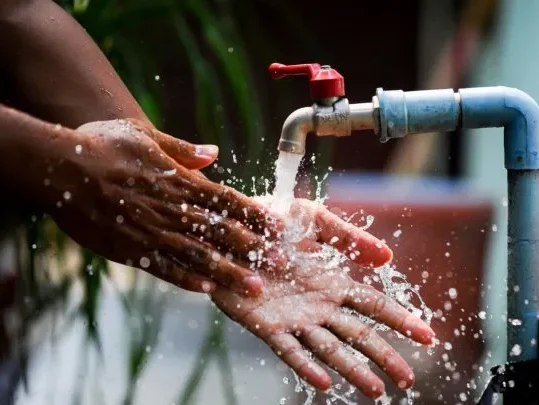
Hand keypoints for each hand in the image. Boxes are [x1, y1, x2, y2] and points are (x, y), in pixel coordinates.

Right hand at [43, 119, 278, 295]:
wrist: (61, 168)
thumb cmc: (103, 145)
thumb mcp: (145, 136)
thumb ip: (182, 149)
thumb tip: (214, 153)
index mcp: (180, 181)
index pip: (228, 200)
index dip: (256, 214)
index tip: (279, 227)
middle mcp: (173, 210)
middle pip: (222, 233)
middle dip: (255, 249)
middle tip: (283, 264)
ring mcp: (153, 233)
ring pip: (200, 257)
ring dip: (229, 273)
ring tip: (254, 288)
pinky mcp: (131, 251)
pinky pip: (165, 269)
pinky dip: (188, 280)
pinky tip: (208, 291)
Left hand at [211, 198, 434, 398]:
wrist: (228, 228)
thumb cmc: (272, 222)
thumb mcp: (313, 221)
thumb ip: (348, 238)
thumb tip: (389, 257)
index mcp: (332, 283)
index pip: (374, 306)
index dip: (401, 320)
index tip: (429, 337)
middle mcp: (318, 306)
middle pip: (359, 335)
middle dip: (385, 356)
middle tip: (409, 379)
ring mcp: (294, 318)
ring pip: (330, 349)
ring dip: (353, 370)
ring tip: (377, 390)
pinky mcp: (265, 325)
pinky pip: (288, 350)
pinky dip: (305, 366)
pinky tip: (322, 381)